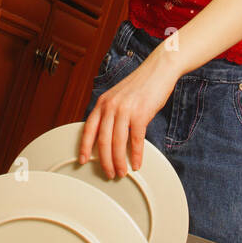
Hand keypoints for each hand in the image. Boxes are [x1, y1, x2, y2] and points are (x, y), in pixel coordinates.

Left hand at [78, 47, 180, 177]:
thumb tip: (108, 134)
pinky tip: (136, 163)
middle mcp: (111, 106)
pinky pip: (136, 140)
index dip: (84, 147)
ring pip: (117, 143)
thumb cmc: (141, 84)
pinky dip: (136, 155)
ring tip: (122, 172)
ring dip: (119, 162)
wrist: (159, 69)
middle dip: (104, 161)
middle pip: (103, 140)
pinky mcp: (141, 114)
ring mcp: (125, 110)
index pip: (88, 128)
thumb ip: (111, 112)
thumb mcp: (119, 96)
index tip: (82, 160)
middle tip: (109, 173)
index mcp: (103, 102)